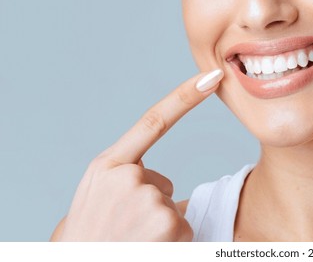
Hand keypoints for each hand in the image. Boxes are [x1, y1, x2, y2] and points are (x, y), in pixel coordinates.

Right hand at [57, 69, 223, 240]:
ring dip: (157, 225)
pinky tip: (146, 246)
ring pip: (170, 207)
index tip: (211, 78)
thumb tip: (161, 183)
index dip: (185, 97)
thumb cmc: (90, 232)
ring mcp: (149, 199)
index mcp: (108, 165)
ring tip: (129, 238)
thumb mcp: (97, 192)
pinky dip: (170, 240)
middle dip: (149, 205)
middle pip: (160, 183)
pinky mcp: (169, 223)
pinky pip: (181, 226)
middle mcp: (128, 177)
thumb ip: (125, 174)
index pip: (154, 121)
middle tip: (121, 227)